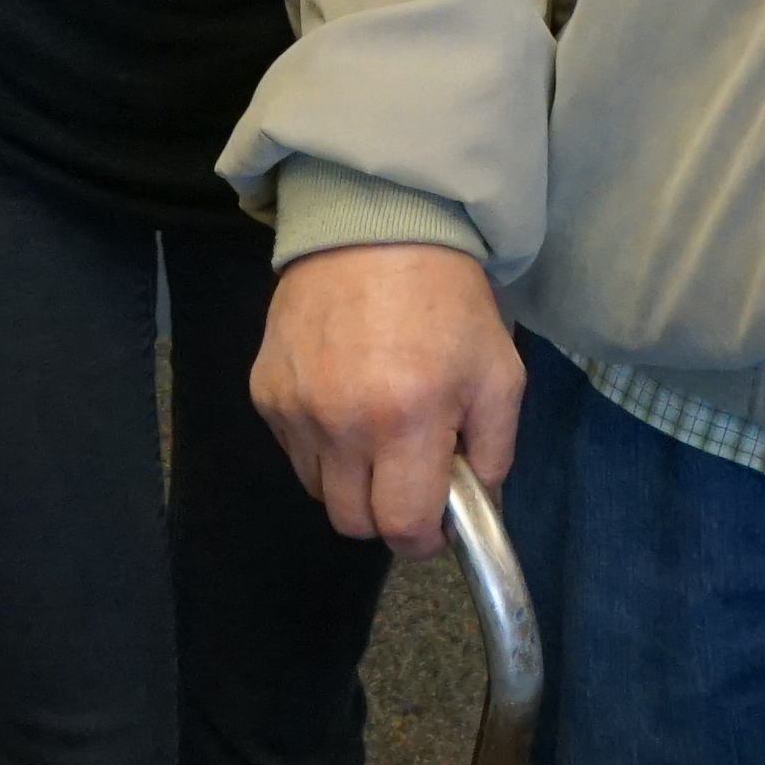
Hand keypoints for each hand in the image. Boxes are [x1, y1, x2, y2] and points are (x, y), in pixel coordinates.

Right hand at [253, 243, 525, 560]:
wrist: (375, 226)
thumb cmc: (447, 300)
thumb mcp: (499, 374)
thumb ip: (494, 454)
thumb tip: (473, 508)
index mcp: (407, 420)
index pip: (402, 528)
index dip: (425, 538)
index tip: (437, 520)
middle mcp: (341, 423)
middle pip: (352, 523)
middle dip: (386, 514)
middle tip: (409, 476)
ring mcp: (295, 407)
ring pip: (318, 492)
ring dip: (350, 481)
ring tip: (376, 430)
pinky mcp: (264, 390)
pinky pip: (293, 450)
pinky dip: (321, 445)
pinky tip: (344, 400)